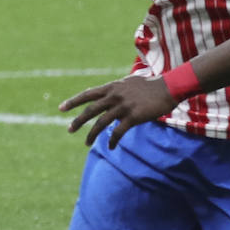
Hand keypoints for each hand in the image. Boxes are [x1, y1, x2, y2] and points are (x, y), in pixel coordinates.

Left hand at [59, 75, 176, 147]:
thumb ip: (116, 89)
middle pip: (90, 111)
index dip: (73, 101)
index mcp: (111, 88)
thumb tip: (107, 94)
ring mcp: (123, 106)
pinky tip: (110, 147)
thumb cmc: (150, 86)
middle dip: (78, 121)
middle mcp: (114, 96)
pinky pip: (118, 132)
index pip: (87, 94)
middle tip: (69, 130)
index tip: (61, 108)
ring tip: (86, 143)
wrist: (169, 88)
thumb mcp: (128, 83)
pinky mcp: (133, 117)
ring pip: (101, 123)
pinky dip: (112, 140)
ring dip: (92, 134)